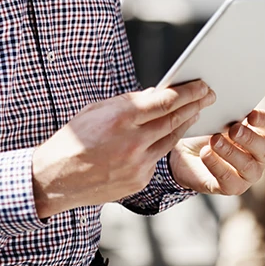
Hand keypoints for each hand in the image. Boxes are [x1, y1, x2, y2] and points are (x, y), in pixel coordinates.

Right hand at [31, 82, 214, 217]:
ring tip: (195, 112)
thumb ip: (126, 103)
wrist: (55, 178)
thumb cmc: (72, 140)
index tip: (201, 85)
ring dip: (184, 124)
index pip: (164, 101)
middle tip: (209, 95)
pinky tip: (166, 136)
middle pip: (174, 120)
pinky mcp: (139, 180)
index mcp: (119, 118)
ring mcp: (137, 163)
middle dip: (194, 106)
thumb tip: (154, 95)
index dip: (187, 92)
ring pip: (170, 140)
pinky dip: (161, 145)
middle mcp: (132, 141)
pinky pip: (156, 158)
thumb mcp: (94, 111)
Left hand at [167, 109, 264, 195]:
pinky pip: (230, 180)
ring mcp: (248, 173)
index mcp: (259, 132)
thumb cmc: (205, 131)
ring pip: (249, 166)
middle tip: (233, 129)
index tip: (250, 114)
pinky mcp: (232, 187)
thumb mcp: (214, 118)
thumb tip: (223, 99)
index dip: (264, 120)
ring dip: (231, 152)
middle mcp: (259, 155)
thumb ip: (225, 111)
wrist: (184, 153)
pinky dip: (217, 165)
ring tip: (214, 141)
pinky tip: (205, 154)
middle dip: (249, 138)